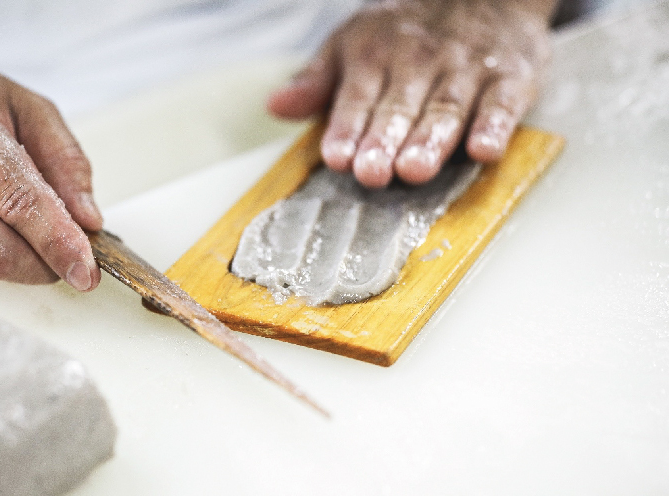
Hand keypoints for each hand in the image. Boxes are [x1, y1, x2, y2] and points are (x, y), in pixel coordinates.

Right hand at [0, 11, 101, 290]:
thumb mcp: (27, 107)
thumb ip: (67, 161)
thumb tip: (88, 220)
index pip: (20, 204)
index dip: (59, 243)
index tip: (87, 271)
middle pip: (0, 251)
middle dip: (47, 266)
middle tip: (72, 260)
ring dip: (14, 251)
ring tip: (1, 206)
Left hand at [268, 0, 555, 187]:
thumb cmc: (408, 31)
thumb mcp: (352, 43)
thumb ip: (317, 81)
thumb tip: (276, 107)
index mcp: (375, 55)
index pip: (357, 98)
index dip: (346, 129)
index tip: (336, 157)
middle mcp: (419, 63)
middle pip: (399, 108)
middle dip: (384, 141)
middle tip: (372, 172)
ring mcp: (465, 71)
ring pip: (446, 109)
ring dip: (431, 140)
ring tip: (415, 169)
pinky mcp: (510, 79)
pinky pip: (503, 104)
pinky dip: (495, 126)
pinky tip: (484, 150)